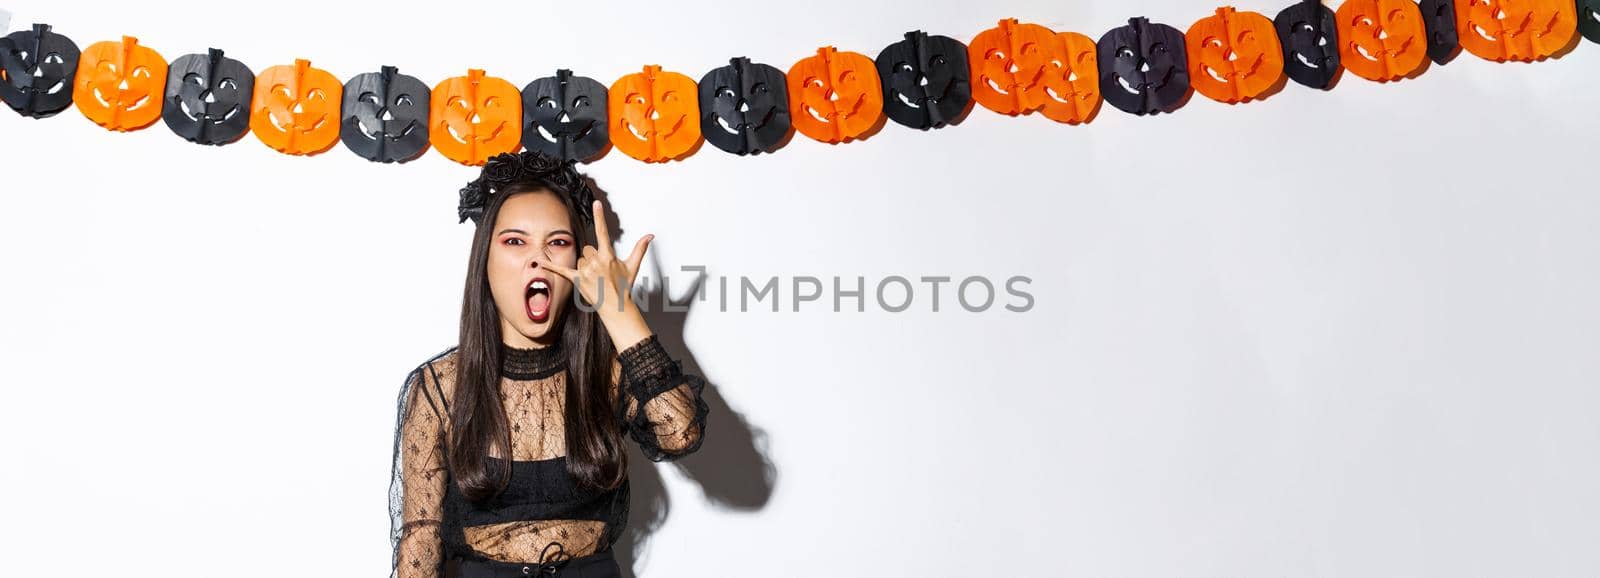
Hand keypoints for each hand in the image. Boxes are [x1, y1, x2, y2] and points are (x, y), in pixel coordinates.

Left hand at [540, 199, 654, 347]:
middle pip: (588, 249)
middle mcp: (596, 262)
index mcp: (608, 256)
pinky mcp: (577, 280)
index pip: (603, 231)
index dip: (600, 216)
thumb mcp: (633, 266)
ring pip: (580, 259)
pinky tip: (540, 262)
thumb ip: (640, 248)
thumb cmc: (624, 287)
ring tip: (595, 278)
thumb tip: (650, 236)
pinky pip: (562, 271)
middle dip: (593, 257)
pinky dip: (550, 267)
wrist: (617, 307)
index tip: (597, 204)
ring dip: (585, 266)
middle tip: (601, 270)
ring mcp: (586, 271)